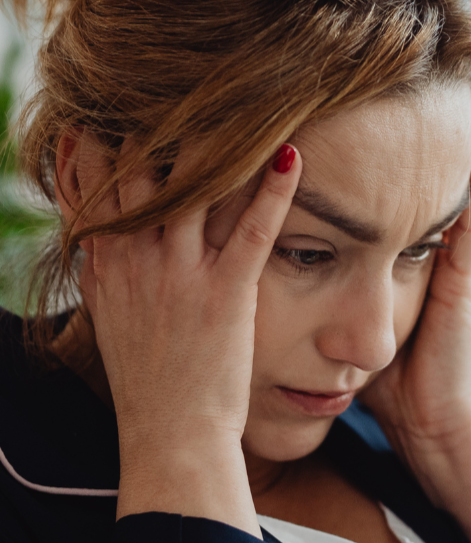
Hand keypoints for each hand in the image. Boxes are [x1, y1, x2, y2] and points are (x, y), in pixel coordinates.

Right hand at [72, 134, 300, 536]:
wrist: (171, 436)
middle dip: (159, 127)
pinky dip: (273, 190)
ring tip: (246, 104)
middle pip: (140, 171)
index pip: (96, 184)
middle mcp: (136, 261)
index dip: (107, 141)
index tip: (121, 112)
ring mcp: (181, 275)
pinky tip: (291, 156)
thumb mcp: (114, 319)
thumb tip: (104, 232)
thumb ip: (111, 269)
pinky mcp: (226, 294)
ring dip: (219, 142)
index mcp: (107, 266)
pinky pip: (251, 229)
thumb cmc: (150, 383)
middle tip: (190, 96)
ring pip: (193, 188)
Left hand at [360, 140, 470, 542]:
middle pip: (413, 201)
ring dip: (446, 162)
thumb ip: (323, 310)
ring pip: (444, 204)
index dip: (367, 180)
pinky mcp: (464, 286)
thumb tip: (277, 293)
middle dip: (410, 159)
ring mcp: (447, 273)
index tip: (348, 136)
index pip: (380, 216)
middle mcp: (422, 267)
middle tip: (401, 106)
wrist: (430, 425)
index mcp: (392, 276)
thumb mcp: (346, 339)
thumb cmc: (388, 388)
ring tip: (446, 112)